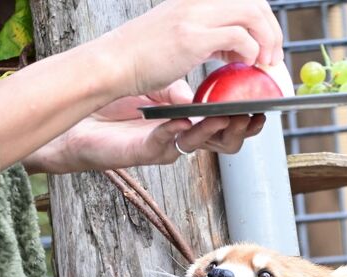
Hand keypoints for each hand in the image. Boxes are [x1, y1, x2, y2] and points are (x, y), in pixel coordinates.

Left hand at [23, 82, 265, 173]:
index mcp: (195, 118)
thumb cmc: (117, 95)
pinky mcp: (147, 152)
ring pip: (204, 146)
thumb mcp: (165, 80)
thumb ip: (193, 79)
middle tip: (254, 112)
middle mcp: (186, 135)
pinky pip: (169, 146)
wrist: (80, 110)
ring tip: (226, 114)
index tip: (266, 102)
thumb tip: (226, 55)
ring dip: (219, 131)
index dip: (252, 116)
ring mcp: (168, 145)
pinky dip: (177, 133)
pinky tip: (182, 121)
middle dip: (244, 127)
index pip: (233, 122)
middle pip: (228, 140)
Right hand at [100, 0, 283, 96]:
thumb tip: (232, 51)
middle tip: (272, 58)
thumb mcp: (179, 36)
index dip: (263, 20)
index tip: (265, 46)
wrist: (114, 63)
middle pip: (255, 2)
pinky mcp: (193, 38)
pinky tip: (245, 66)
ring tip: (263, 64)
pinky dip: (250, 53)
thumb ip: (206, 37)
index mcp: (197, 0)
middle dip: (272, 30)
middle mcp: (199, 1)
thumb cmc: (142, 57)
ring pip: (252, 14)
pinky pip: (238, 38)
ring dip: (266, 41)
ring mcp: (196, 16)